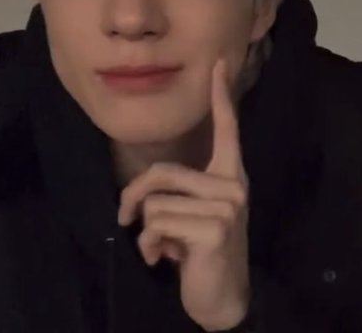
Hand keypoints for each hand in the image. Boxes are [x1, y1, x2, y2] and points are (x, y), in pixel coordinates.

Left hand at [117, 58, 249, 330]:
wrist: (220, 297)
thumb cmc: (198, 251)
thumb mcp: (185, 215)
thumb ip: (171, 194)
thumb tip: (137, 200)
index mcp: (228, 176)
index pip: (227, 130)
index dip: (221, 97)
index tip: (219, 64)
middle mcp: (233, 185)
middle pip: (161, 172)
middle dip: (133, 198)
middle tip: (127, 219)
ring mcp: (228, 206)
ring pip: (155, 202)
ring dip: (146, 230)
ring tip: (164, 247)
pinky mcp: (215, 229)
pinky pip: (156, 224)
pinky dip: (148, 246)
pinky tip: (164, 260)